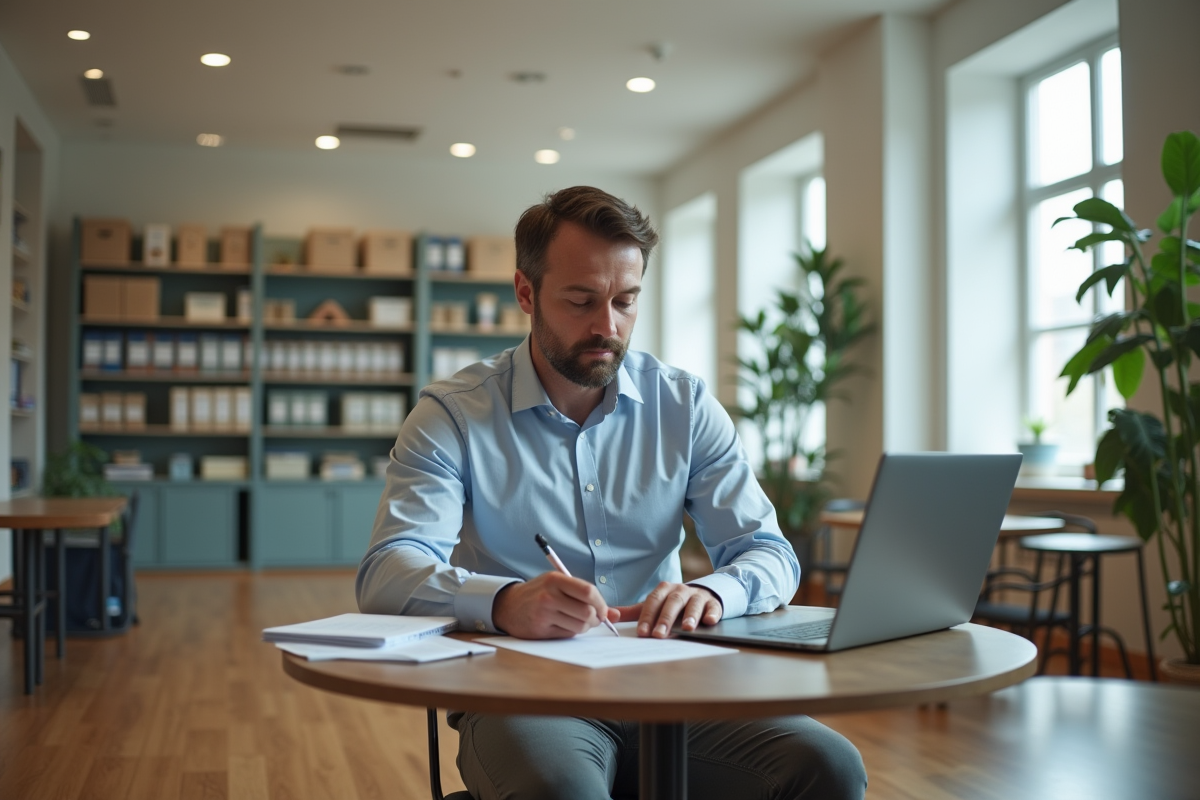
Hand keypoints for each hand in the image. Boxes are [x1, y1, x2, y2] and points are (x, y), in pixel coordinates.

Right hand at [492, 572, 617, 638]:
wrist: (508, 605)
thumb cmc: (539, 593)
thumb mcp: (560, 586)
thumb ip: (587, 597)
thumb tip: (616, 615)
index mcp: (556, 579)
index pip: (589, 591)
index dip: (601, 604)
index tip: (603, 611)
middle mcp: (549, 595)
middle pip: (587, 612)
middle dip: (596, 619)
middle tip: (593, 620)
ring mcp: (544, 613)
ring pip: (580, 626)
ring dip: (585, 627)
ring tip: (578, 622)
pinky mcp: (540, 629)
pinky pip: (567, 634)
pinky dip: (571, 632)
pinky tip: (563, 626)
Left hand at [614, 582, 722, 638]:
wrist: (703, 595)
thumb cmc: (674, 604)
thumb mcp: (654, 606)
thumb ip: (633, 612)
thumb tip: (609, 615)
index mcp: (664, 590)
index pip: (653, 602)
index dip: (647, 616)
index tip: (642, 632)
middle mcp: (681, 591)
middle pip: (672, 602)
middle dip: (665, 619)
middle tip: (659, 635)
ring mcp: (698, 596)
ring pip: (693, 604)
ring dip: (690, 615)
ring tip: (687, 628)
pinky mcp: (714, 603)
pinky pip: (713, 607)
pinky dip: (712, 614)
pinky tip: (709, 621)